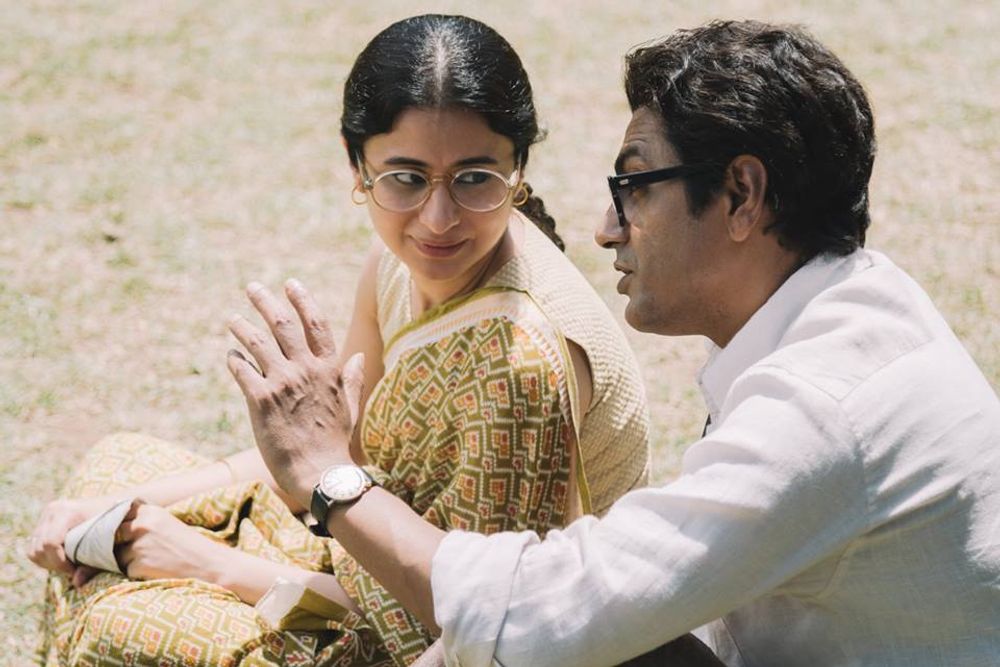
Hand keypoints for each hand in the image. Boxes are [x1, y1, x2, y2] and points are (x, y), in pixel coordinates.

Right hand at [27, 495, 117, 577]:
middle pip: (39, 549)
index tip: (75, 571)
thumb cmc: (116, 523)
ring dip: (49, 563)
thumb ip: (93, 563)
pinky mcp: (44, 522)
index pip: (50, 543)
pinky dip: (46, 558)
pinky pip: (34, 548)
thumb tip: (77, 584)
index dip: (60, 562)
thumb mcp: (108, 542)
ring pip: (33, 550)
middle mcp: (52, 511)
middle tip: (74, 570)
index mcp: (67, 511)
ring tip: (70, 565)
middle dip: (55, 565)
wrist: (117, 504)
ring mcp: (46, 515)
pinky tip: (65, 559)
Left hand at [115, 500, 227, 581]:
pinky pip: (126, 570)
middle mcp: (142, 525)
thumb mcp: (166, 523)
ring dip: (127, 560)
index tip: (115, 533)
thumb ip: (142, 521)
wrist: (209, 565)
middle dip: (116, 545)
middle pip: (111, 535)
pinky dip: (136, 572)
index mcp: (149, 511)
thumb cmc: (188, 545)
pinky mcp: (139, 565)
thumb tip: (109, 524)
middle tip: (134, 551)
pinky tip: (155, 570)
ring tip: (152, 560)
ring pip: (116, 555)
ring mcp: (139, 546)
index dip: (113, 526)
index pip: (116, 514)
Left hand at [226, 279, 363, 508]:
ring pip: (257, 343)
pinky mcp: (261, 401)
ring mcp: (282, 383)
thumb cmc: (336, 441)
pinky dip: (235, 358)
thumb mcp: (351, 406)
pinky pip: (242, 370)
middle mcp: (305, 370)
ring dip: (242, 326)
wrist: (319, 472)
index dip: (302, 300)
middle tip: (252, 288)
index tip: (290, 284)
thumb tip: (359, 356)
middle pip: (283, 324)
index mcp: (329, 369)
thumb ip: (352, 378)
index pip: (315, 323)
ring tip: (233, 318)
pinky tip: (230, 354)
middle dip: (265, 301)